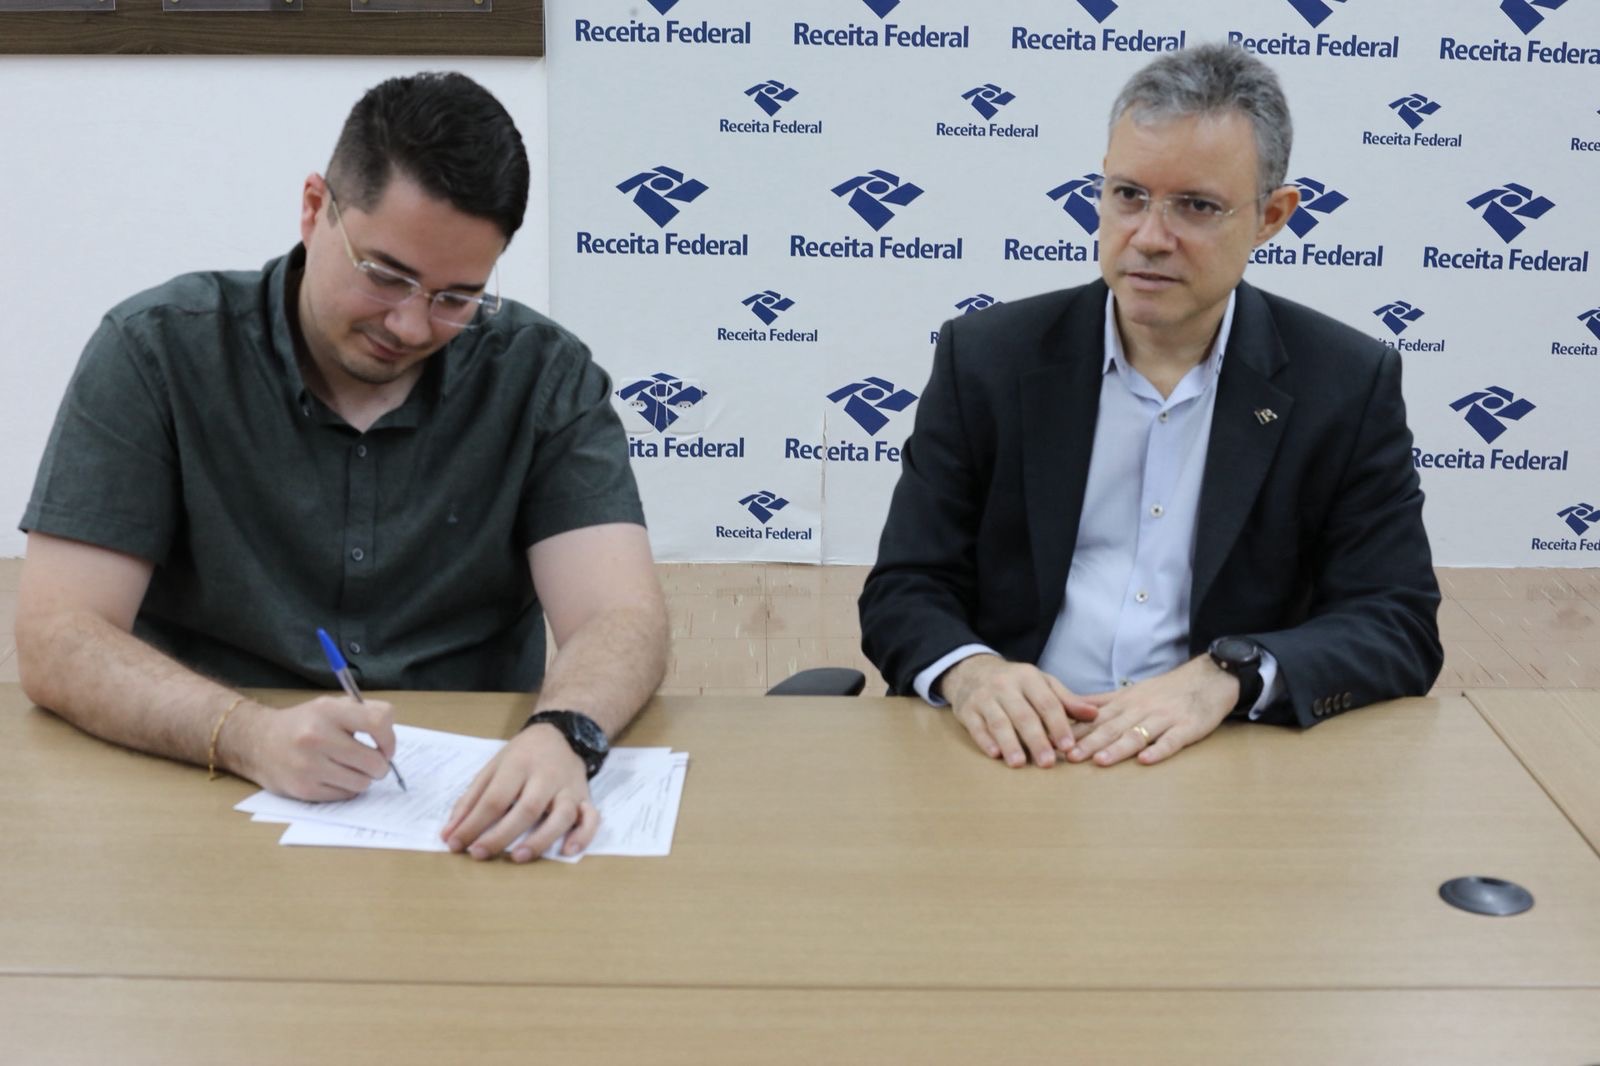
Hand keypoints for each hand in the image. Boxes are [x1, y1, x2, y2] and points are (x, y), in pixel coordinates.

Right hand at [229, 695, 396, 800]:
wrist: (257, 742)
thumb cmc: (303, 724)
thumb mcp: (330, 706)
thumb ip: (363, 714)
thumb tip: (390, 741)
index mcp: (328, 711)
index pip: (378, 722)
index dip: (389, 738)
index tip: (386, 746)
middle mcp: (316, 737)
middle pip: (374, 761)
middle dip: (380, 765)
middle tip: (373, 763)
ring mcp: (308, 766)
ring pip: (362, 783)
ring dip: (363, 778)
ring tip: (350, 769)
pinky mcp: (304, 789)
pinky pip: (345, 795)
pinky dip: (346, 789)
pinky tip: (334, 777)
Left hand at [441, 723, 598, 862]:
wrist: (563, 734)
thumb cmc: (523, 755)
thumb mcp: (492, 768)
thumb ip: (470, 801)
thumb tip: (449, 835)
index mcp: (518, 764)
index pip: (494, 798)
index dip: (474, 824)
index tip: (457, 844)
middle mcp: (546, 775)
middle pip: (527, 808)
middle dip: (501, 835)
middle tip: (479, 854)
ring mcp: (569, 788)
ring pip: (561, 815)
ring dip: (540, 839)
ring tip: (518, 857)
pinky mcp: (585, 797)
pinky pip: (591, 818)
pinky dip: (583, 835)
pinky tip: (568, 851)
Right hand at [939, 655, 1098, 767]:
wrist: (972, 671)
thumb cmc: (1015, 683)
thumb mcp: (1042, 684)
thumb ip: (1067, 701)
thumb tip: (1095, 715)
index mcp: (1028, 677)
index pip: (1047, 703)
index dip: (1058, 725)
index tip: (1068, 746)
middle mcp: (1005, 685)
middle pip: (1023, 715)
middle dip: (1036, 740)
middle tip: (1048, 762)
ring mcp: (983, 697)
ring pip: (998, 722)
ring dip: (1010, 744)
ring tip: (1020, 763)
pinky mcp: (966, 710)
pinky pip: (976, 727)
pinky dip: (985, 741)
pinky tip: (995, 754)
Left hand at [1065, 656, 1237, 767]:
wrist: (1208, 678)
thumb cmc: (1166, 690)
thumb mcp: (1130, 692)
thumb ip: (1102, 703)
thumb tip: (1069, 708)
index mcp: (1125, 703)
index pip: (1095, 719)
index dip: (1074, 731)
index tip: (1054, 742)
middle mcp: (1141, 710)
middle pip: (1111, 727)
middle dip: (1089, 742)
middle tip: (1069, 757)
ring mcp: (1164, 719)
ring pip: (1137, 734)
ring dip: (1118, 748)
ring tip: (1100, 761)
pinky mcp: (1187, 727)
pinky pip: (1171, 740)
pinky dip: (1158, 750)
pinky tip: (1146, 761)